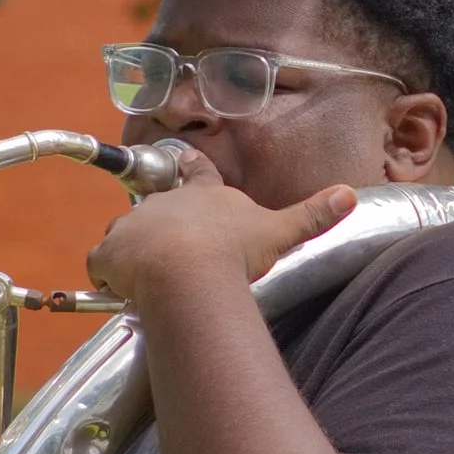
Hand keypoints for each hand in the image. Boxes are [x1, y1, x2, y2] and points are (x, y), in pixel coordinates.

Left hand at [85, 145, 355, 310]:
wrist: (189, 273)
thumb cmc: (233, 252)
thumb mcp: (278, 232)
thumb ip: (312, 214)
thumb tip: (350, 194)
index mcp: (203, 195)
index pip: (199, 173)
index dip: (194, 168)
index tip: (189, 160)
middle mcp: (163, 203)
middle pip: (158, 209)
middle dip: (162, 228)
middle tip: (177, 255)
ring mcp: (132, 226)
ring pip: (127, 236)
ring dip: (135, 253)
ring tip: (151, 280)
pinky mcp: (109, 254)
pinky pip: (103, 266)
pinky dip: (110, 278)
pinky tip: (126, 293)